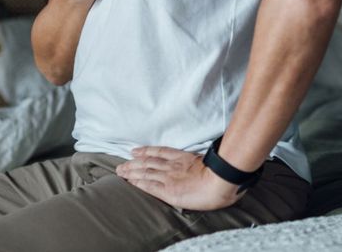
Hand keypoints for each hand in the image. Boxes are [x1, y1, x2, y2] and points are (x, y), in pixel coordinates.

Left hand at [115, 145, 243, 211]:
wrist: (219, 182)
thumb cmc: (220, 174)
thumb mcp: (208, 162)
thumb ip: (199, 162)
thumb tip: (199, 163)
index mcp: (182, 158)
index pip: (159, 152)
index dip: (146, 151)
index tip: (135, 151)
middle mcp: (172, 165)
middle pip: (148, 161)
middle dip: (133, 163)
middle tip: (122, 164)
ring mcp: (169, 177)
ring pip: (145, 172)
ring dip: (131, 171)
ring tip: (120, 172)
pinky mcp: (167, 190)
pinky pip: (149, 185)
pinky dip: (138, 182)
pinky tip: (130, 182)